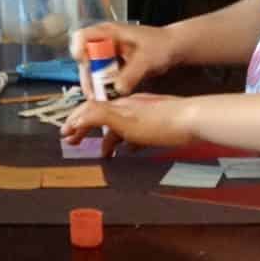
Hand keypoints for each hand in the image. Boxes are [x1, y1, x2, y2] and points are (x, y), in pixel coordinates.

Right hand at [62, 92, 195, 158]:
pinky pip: (136, 132)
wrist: (194, 119)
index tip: (64, 135)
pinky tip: (130, 149)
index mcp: (120, 105)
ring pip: (119, 126)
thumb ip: (101, 116)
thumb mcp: (126, 120)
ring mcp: (145, 113)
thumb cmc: (160, 123)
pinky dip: (127, 140)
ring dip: (107, 139)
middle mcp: (129, 106)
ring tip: (104, 155)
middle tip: (75, 144)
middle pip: (102, 117)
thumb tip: (77, 115)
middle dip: (87, 129)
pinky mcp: (159, 122)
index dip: (75, 122)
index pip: (90, 110)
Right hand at [71, 21, 179, 98]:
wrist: (172, 48)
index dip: (79, 50)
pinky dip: (102, 88)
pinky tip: (107, 98)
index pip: (83, 37)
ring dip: (93, 85)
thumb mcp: (147, 59)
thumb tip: (118, 89)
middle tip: (93, 95)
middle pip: (84, 59)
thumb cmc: (161, 45)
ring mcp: (106, 55)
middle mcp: (103, 42)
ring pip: (90, 71)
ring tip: (99, 100)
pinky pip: (100, 78)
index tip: (85, 65)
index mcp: (108, 32)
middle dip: (86, 77)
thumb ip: (133, 74)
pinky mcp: (111, 67)